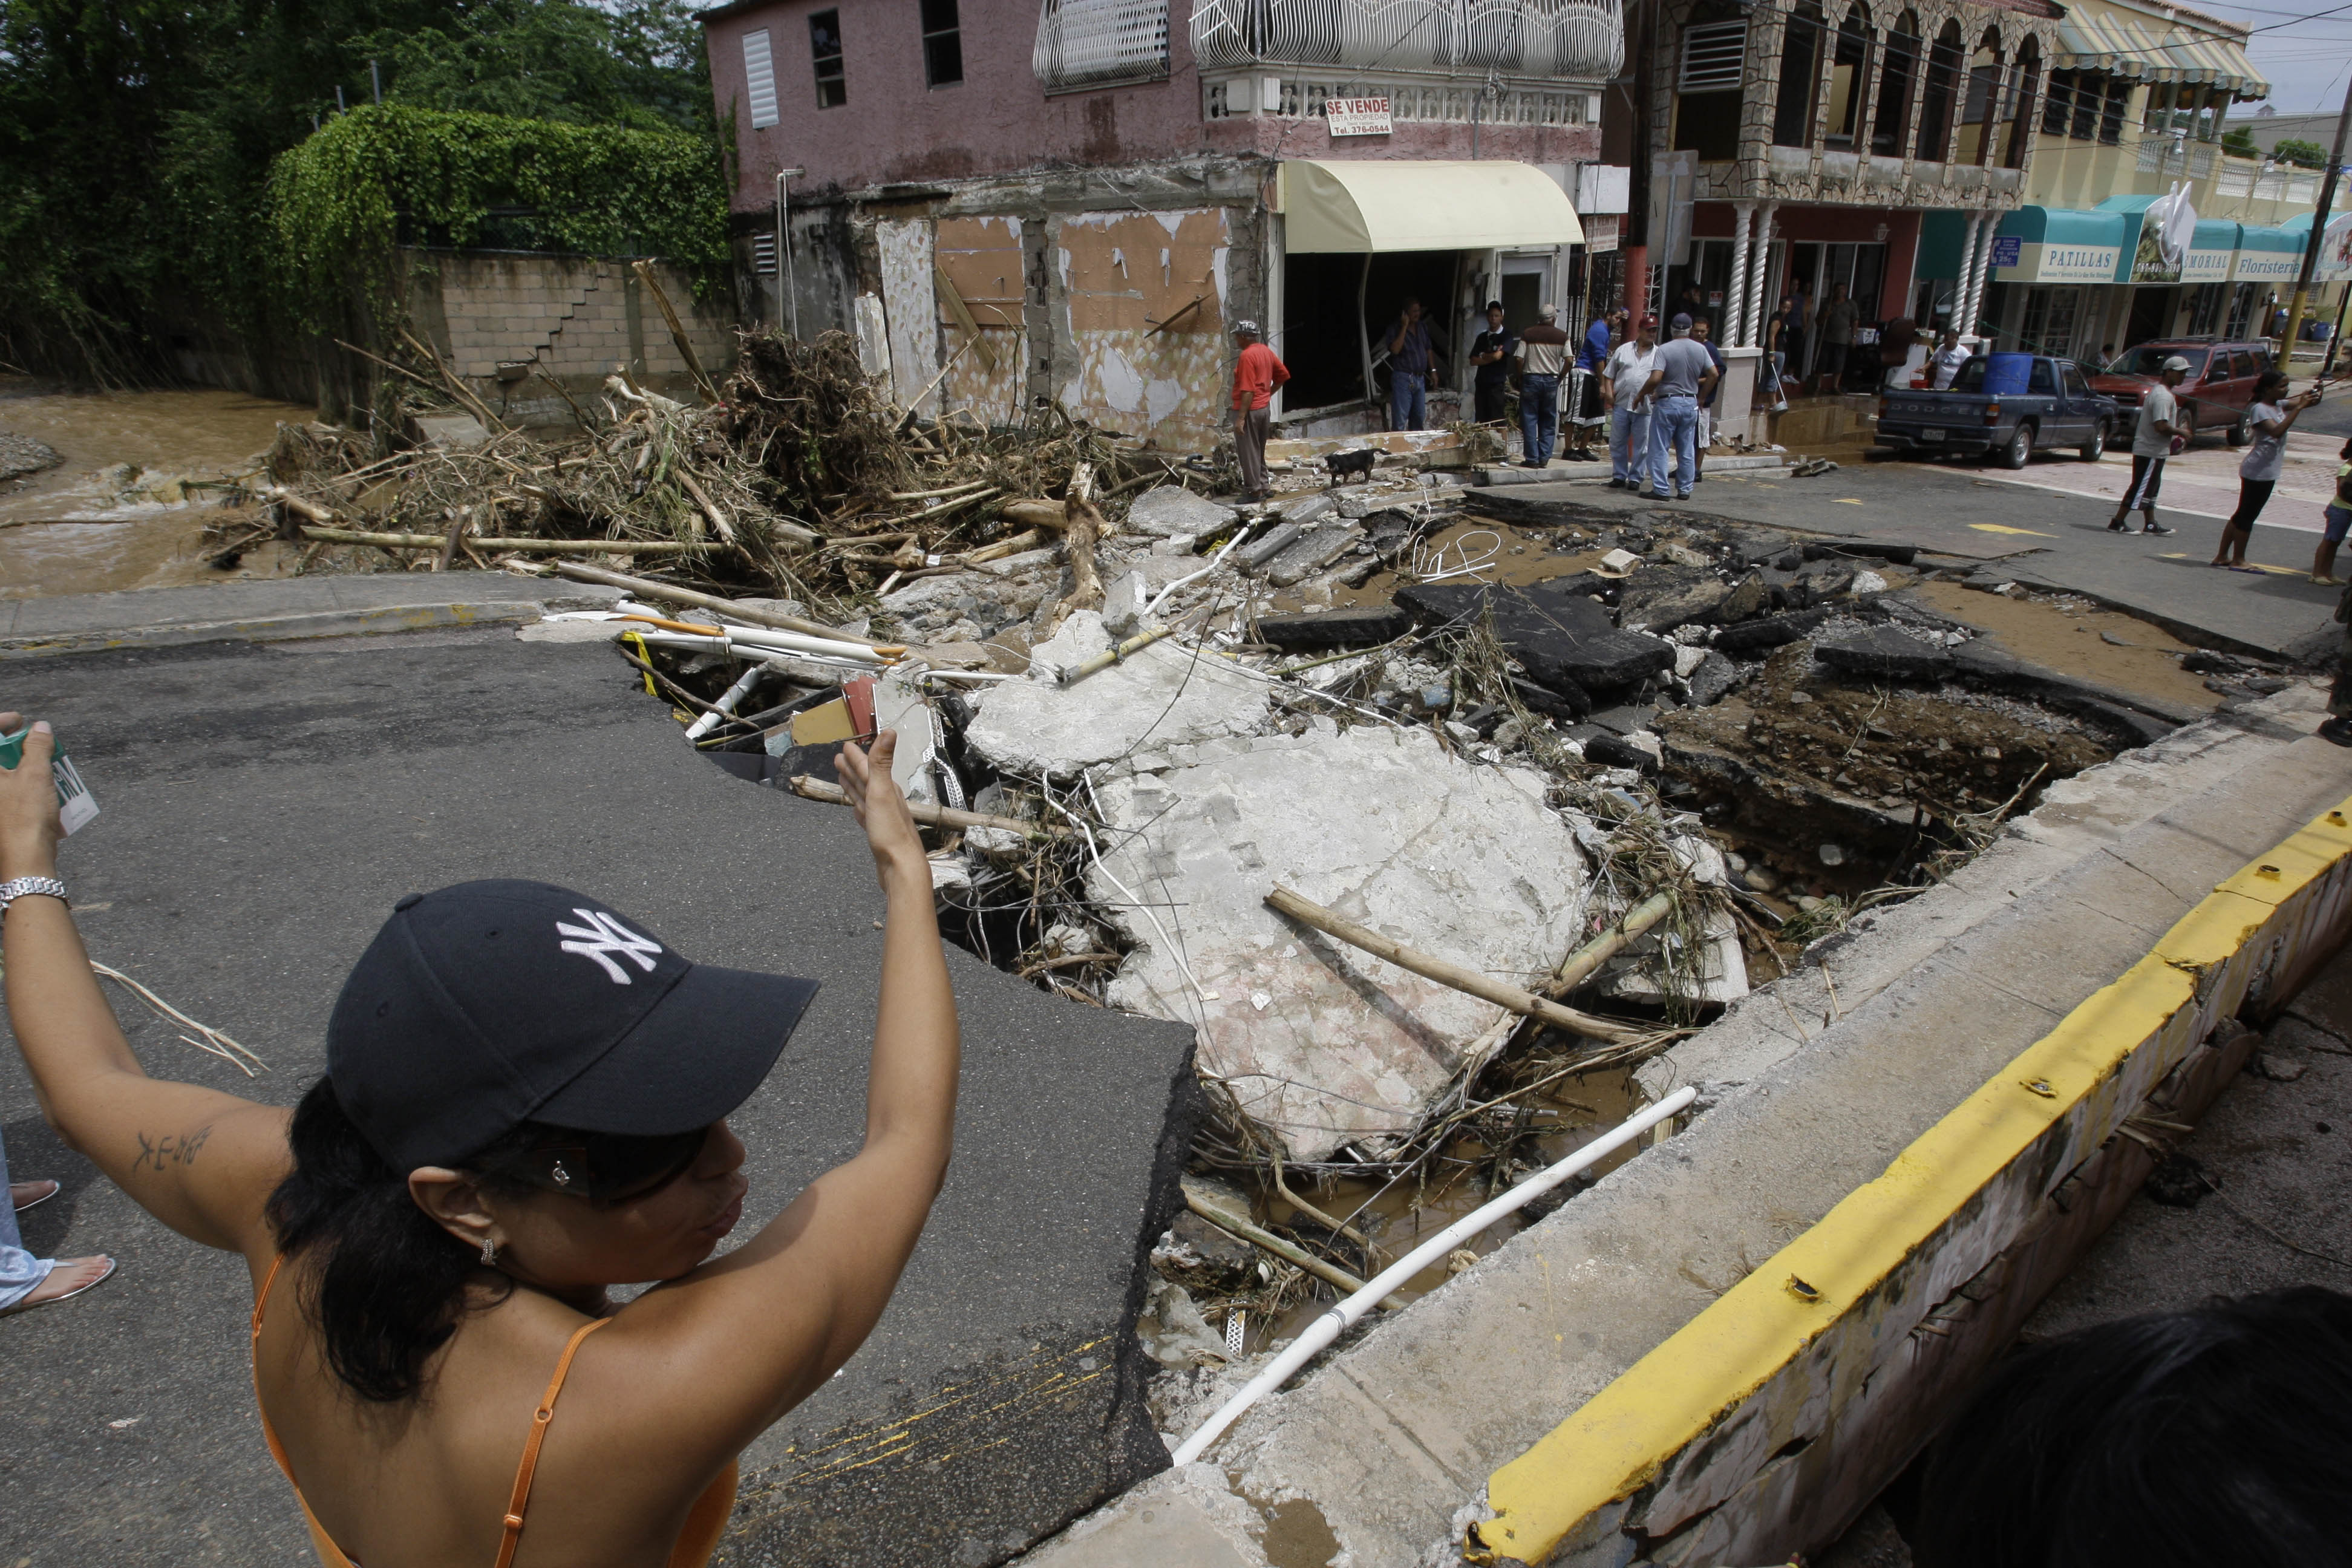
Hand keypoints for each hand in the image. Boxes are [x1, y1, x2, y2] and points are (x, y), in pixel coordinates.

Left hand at [0, 712, 61, 879]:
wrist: (23, 860)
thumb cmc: (25, 817)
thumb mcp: (36, 775)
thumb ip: (37, 746)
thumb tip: (40, 727)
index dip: (3, 722)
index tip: (21, 721)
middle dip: (16, 749)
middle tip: (38, 749)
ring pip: (3, 777)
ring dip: (21, 769)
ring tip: (45, 774)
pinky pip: (6, 795)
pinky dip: (19, 788)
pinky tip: (40, 794)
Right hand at [837, 731, 925, 887]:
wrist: (900, 866)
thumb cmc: (891, 832)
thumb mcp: (882, 792)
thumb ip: (882, 763)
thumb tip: (890, 731)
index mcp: (886, 789)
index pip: (868, 768)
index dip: (857, 757)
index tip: (846, 746)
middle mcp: (885, 801)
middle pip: (866, 780)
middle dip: (853, 768)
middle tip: (840, 758)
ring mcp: (881, 818)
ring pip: (864, 796)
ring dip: (854, 785)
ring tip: (843, 776)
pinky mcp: (877, 834)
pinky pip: (864, 814)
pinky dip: (858, 807)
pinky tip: (856, 808)